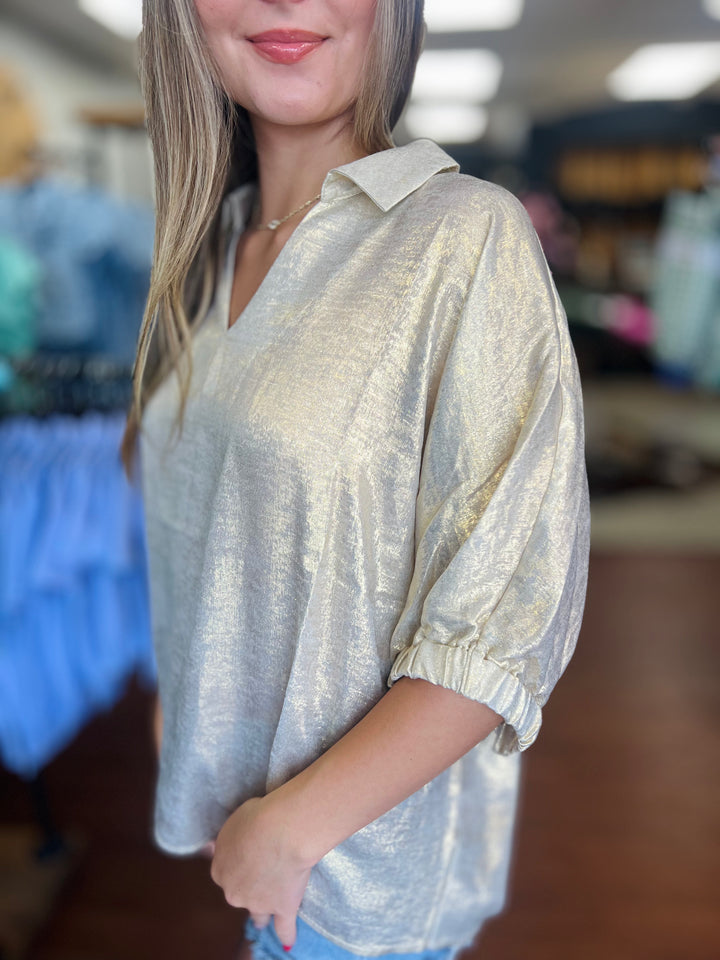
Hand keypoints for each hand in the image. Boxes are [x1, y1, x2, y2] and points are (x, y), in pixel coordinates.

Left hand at [209, 794, 312, 950]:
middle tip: (260, 874)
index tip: (246, 857)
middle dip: (248, 887)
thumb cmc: (256, 819)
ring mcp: (259, 903)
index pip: (224, 872)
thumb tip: (215, 847)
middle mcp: (234, 892)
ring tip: (263, 919)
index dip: (237, 864)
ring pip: (257, 914)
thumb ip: (226, 840)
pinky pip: (284, 928)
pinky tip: (288, 942)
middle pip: (239, 894)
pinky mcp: (283, 908)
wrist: (281, 832)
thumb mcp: (232, 822)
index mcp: (219, 869)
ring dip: (260, 915)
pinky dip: (286, 935)